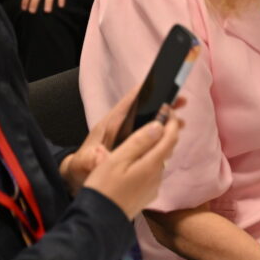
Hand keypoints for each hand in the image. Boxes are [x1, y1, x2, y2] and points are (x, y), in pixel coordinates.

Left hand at [60, 89, 187, 194]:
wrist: (77, 174)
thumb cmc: (81, 166)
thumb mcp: (84, 163)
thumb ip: (92, 159)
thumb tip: (102, 155)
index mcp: (111, 124)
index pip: (129, 102)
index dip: (145, 91)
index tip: (163, 85)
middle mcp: (121, 125)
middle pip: (144, 108)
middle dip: (163, 104)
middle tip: (182, 102)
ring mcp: (127, 133)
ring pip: (149, 120)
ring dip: (166, 119)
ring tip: (182, 123)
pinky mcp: (131, 142)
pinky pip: (149, 133)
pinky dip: (162, 133)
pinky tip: (172, 138)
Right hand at [83, 107, 181, 219]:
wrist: (99, 221)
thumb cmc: (103, 188)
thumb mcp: (116, 160)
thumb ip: (139, 142)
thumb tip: (159, 126)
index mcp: (152, 164)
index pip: (170, 137)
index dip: (171, 121)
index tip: (167, 108)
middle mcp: (157, 175)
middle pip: (167, 148)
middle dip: (167, 131)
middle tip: (161, 116)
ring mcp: (153, 186)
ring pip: (160, 160)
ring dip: (158, 146)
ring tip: (150, 134)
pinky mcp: (147, 195)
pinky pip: (153, 172)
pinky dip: (151, 160)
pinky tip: (139, 159)